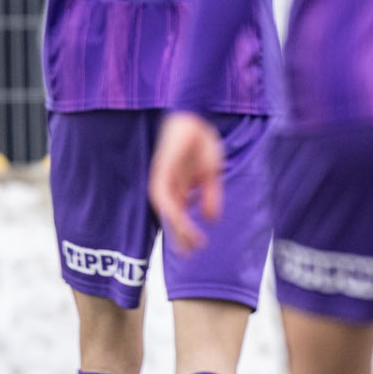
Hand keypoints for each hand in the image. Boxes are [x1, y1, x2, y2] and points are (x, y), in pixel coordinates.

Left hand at [149, 112, 225, 252]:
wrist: (196, 118)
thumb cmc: (201, 143)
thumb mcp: (211, 175)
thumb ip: (210, 197)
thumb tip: (211, 220)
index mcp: (179, 188)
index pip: (181, 216)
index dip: (188, 232)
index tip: (199, 248)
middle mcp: (168, 187)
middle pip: (172, 218)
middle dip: (180, 237)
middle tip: (189, 255)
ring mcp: (163, 181)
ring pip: (169, 213)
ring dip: (179, 230)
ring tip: (192, 243)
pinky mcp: (161, 174)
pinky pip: (167, 200)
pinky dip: (176, 215)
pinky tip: (186, 224)